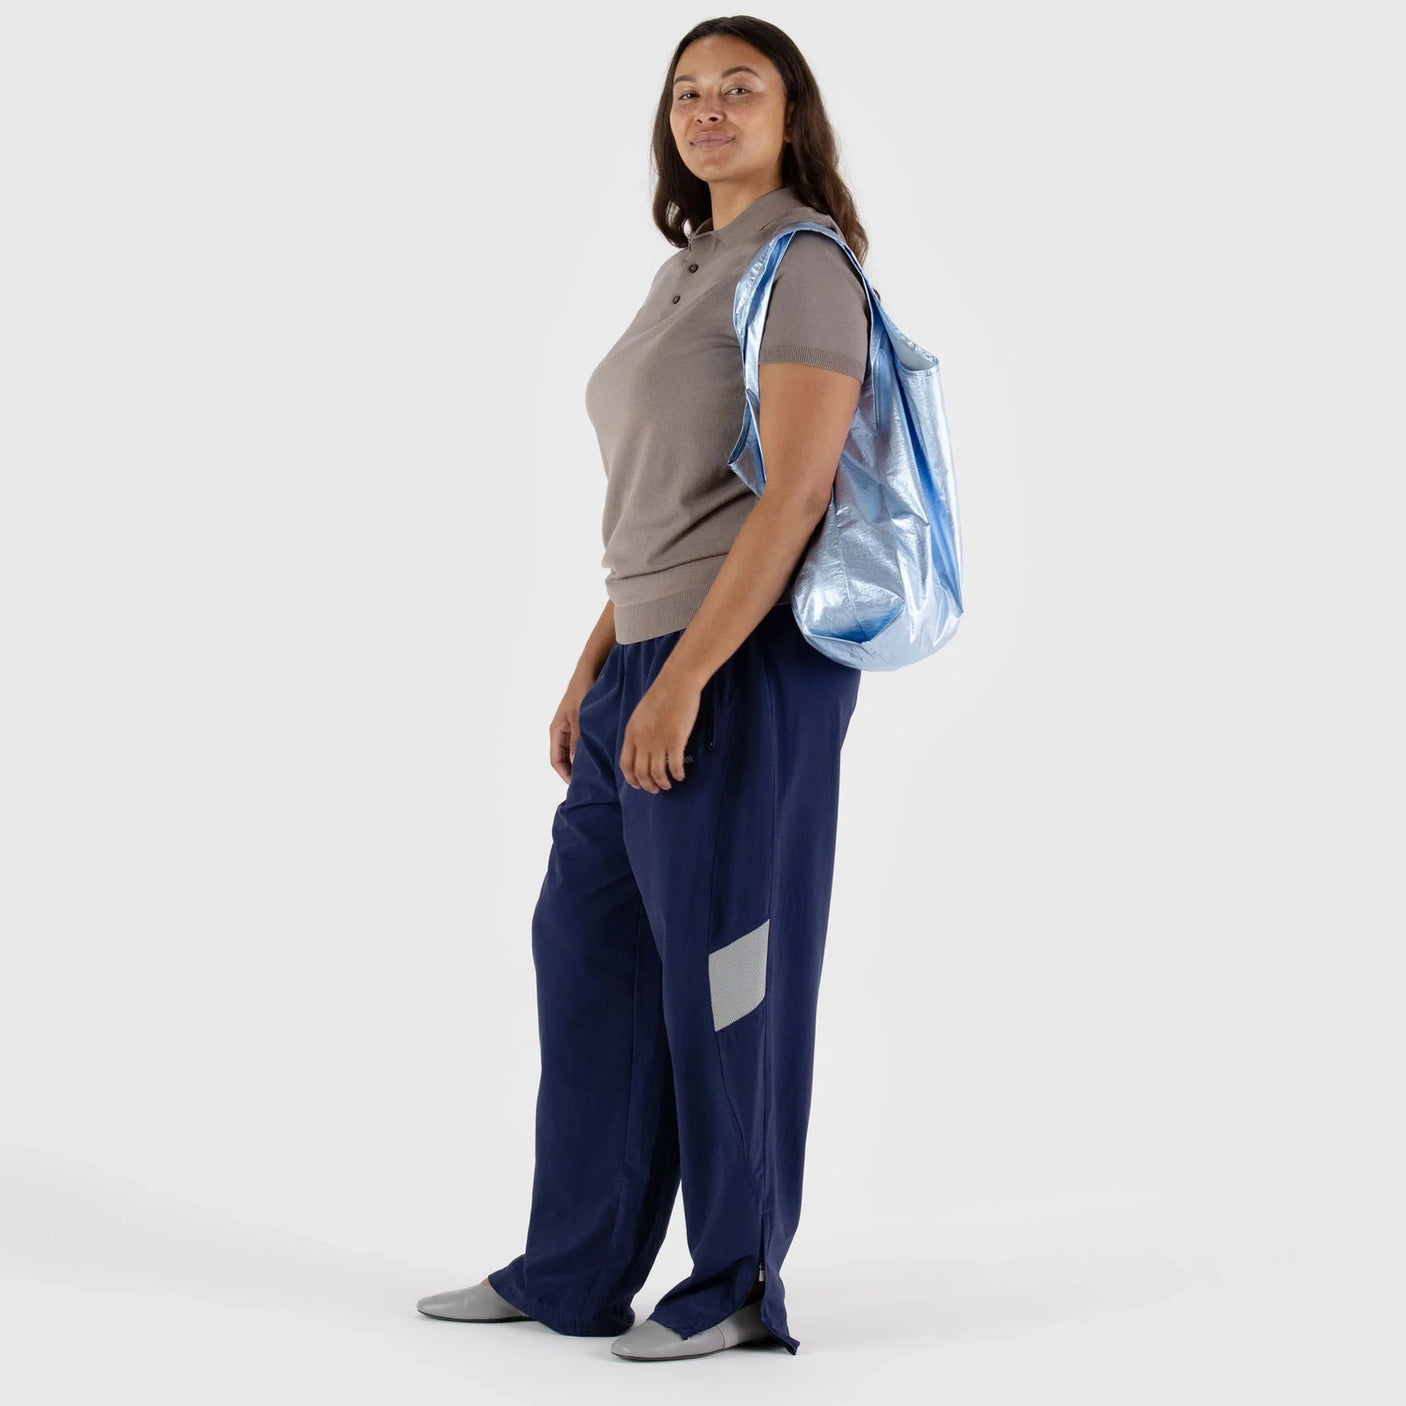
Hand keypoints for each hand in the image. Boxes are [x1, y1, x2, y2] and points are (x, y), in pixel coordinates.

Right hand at [548, 665, 599, 782]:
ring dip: (582, 761)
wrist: (589, 670)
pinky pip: (582, 742)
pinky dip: (589, 750)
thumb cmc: (582, 691)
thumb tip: (575, 764)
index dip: (565, 775)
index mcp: (556, 731)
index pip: (556, 761)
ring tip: (597, 772)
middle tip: (590, 783)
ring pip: (574, 751)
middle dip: (575, 771)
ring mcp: (571, 727)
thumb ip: (577, 741)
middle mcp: (562, 731)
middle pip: (564, 758)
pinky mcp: (581, 723)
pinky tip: (602, 755)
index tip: (578, 785)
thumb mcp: (580, 719)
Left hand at [619, 672, 702, 792]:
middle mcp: (642, 741)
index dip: (631, 778)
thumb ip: (638, 732)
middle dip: (647, 785)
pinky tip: (681, 776)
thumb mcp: (640, 715)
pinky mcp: (676, 740)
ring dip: (662, 783)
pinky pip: (675, 766)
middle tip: (655, 789)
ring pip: (657, 773)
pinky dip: (677, 774)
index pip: (626, 764)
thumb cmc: (661, 695)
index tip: (638, 785)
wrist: (676, 682)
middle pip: (641, 773)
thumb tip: (641, 748)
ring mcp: (659, 742)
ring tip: (668, 785)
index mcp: (631, 734)